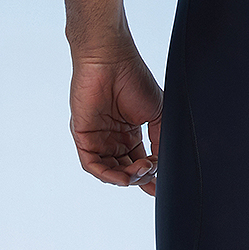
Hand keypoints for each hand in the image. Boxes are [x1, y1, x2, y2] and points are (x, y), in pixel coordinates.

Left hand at [68, 37, 162, 194]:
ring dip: (127, 178)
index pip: (138, 163)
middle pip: (126, 171)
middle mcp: (113, 138)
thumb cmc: (135, 79)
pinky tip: (124, 175)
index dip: (149, 178)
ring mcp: (98, 138)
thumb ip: (161, 139)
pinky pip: (93, 165)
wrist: (113, 61)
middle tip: (152, 171)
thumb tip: (166, 162)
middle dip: (141, 177)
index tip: (160, 188)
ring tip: (142, 171)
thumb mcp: (158, 113)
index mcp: (130, 133)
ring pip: (110, 172)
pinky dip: (109, 175)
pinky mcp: (83, 137)